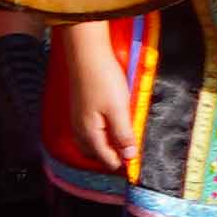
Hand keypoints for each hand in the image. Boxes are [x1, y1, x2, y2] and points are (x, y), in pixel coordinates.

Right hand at [46, 19, 139, 179]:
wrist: (86, 54)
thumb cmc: (103, 80)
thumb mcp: (119, 109)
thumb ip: (124, 135)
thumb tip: (129, 157)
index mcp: (90, 134)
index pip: (107, 160)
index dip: (123, 163)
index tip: (138, 159)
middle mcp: (80, 130)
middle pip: (96, 155)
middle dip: (112, 156)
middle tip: (131, 149)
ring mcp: (77, 118)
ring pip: (91, 142)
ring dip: (106, 144)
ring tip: (123, 138)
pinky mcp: (79, 108)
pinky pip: (89, 130)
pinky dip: (101, 133)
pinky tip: (111, 123)